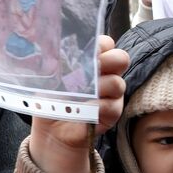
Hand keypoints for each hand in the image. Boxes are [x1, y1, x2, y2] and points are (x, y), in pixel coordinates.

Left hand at [28, 36, 127, 172]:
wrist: (52, 128)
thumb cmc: (51, 99)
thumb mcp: (51, 78)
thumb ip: (57, 63)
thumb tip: (53, 49)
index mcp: (93, 61)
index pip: (106, 43)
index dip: (100, 44)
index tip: (88, 50)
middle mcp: (106, 74)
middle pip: (121, 58)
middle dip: (108, 60)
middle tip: (92, 67)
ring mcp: (112, 93)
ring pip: (117, 83)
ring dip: (99, 86)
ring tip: (82, 92)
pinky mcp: (113, 112)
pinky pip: (113, 105)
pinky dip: (97, 106)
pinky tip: (84, 109)